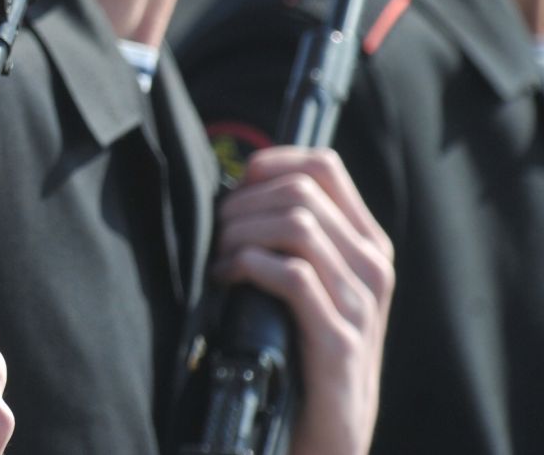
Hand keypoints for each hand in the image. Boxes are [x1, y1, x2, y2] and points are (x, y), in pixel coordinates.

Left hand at [212, 147, 393, 454]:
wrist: (328, 426)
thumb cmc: (303, 345)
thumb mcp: (309, 280)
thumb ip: (290, 234)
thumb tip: (238, 188)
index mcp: (366, 243)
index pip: (324, 166)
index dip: (271, 162)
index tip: (237, 186)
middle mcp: (372, 266)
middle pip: (300, 192)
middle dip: (242, 205)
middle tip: (216, 237)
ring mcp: (360, 303)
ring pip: (296, 225)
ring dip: (240, 234)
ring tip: (220, 259)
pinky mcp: (340, 340)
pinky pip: (292, 276)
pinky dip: (247, 267)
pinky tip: (227, 281)